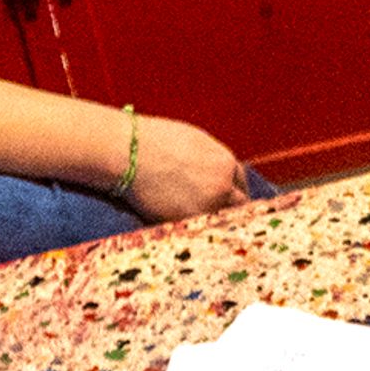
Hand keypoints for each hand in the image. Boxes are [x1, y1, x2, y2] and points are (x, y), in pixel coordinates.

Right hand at [120, 114, 248, 219]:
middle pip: (238, 204)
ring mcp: (206, 206)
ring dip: (214, 219)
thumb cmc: (155, 141)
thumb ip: (211, 160)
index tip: (227, 196)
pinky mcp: (187, 221)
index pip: (240, 182)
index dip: (233, 188)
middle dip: (230, 207)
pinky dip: (196, 228)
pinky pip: (199, 228)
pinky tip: (188, 226)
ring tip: (205, 224)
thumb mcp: (194, 142)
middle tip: (221, 214)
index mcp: (224, 163)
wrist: (129, 153)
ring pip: (220, 219)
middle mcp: (222, 186)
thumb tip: (216, 172)